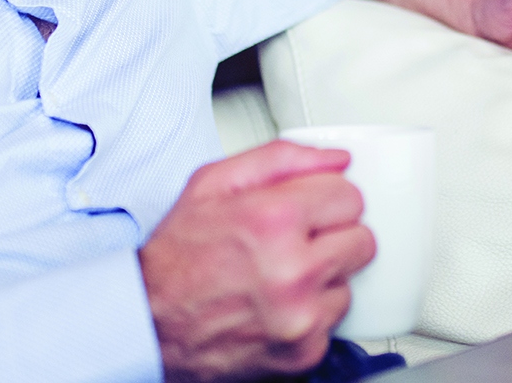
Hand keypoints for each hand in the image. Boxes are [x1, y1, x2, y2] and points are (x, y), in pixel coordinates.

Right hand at [140, 141, 373, 381]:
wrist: (149, 323)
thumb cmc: (178, 255)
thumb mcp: (214, 184)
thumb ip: (281, 159)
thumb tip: (337, 159)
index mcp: (273, 221)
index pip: (350, 196)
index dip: (324, 199)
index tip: (305, 208)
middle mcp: (293, 271)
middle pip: (362, 239)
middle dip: (332, 235)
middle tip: (294, 241)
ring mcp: (301, 317)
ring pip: (351, 280)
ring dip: (325, 275)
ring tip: (281, 274)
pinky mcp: (304, 351)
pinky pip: (335, 319)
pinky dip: (313, 311)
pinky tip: (277, 303)